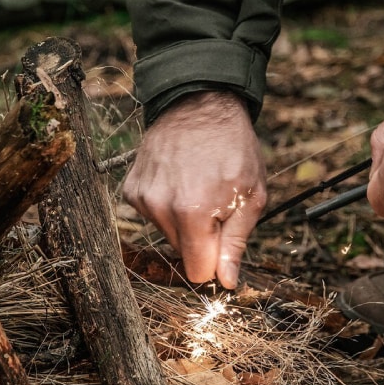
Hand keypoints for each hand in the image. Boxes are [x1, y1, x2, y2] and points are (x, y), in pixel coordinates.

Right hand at [123, 91, 265, 288]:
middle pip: (182, 254)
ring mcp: (142, 198)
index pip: (197, 272)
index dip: (215, 263)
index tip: (224, 245)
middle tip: (216, 204)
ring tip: (198, 186)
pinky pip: (153, 215)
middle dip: (201, 239)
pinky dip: (168, 205)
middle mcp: (160, 208)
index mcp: (192, 214)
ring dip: (184, 220)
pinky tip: (180, 180)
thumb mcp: (252, 196)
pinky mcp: (131, 189)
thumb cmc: (233, 147)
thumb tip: (226, 281)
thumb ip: (235, 243)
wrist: (201, 103)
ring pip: (167, 234)